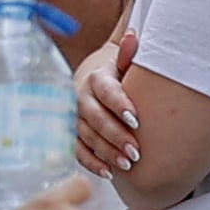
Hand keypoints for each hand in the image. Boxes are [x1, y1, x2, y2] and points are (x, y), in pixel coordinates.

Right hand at [75, 32, 140, 177]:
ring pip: (88, 137)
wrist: (97, 85)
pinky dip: (92, 163)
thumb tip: (134, 37)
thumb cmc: (118, 76)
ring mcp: (74, 118)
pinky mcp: (72, 134)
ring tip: (128, 165)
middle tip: (136, 151)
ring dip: (107, 152)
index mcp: (96, 78)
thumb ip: (129, 54)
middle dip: (116, 136)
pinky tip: (109, 172)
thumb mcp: (124, 64)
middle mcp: (81, 97)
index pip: (106, 92)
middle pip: (96, 118)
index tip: (137, 120)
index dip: (120, 105)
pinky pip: (78, 151)